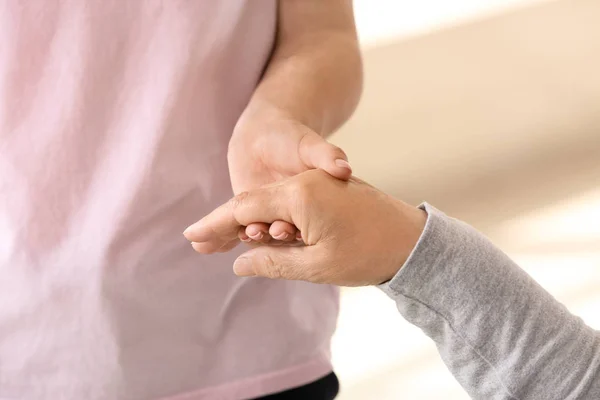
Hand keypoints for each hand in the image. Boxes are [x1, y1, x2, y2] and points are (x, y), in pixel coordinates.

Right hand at [184, 170, 426, 286]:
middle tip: (198, 243)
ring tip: (221, 243)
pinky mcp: (326, 191)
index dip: (216, 224)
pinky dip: (269, 219)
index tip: (191, 236)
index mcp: (300, 195)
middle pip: (253, 202)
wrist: (414, 241)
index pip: (244, 208)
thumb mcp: (317, 266)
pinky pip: (287, 203)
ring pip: (270, 202)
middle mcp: (305, 182)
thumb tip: (240, 263)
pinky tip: (257, 233)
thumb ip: (273, 262)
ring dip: (246, 222)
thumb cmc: (369, 255)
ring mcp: (316, 184)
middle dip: (226, 223)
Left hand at [227, 106, 351, 245]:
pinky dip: (217, 239)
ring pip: (251, 235)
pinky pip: (231, 231)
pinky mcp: (244, 219)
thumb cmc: (292, 138)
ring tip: (216, 242)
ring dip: (234, 240)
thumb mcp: (311, 145)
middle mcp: (286, 218)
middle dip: (263, 237)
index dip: (290, 227)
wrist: (266, 135)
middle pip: (274, 234)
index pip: (299, 222)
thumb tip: (345, 167)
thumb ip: (326, 156)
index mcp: (306, 207)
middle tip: (252, 234)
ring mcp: (264, 220)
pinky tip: (202, 246)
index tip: (281, 229)